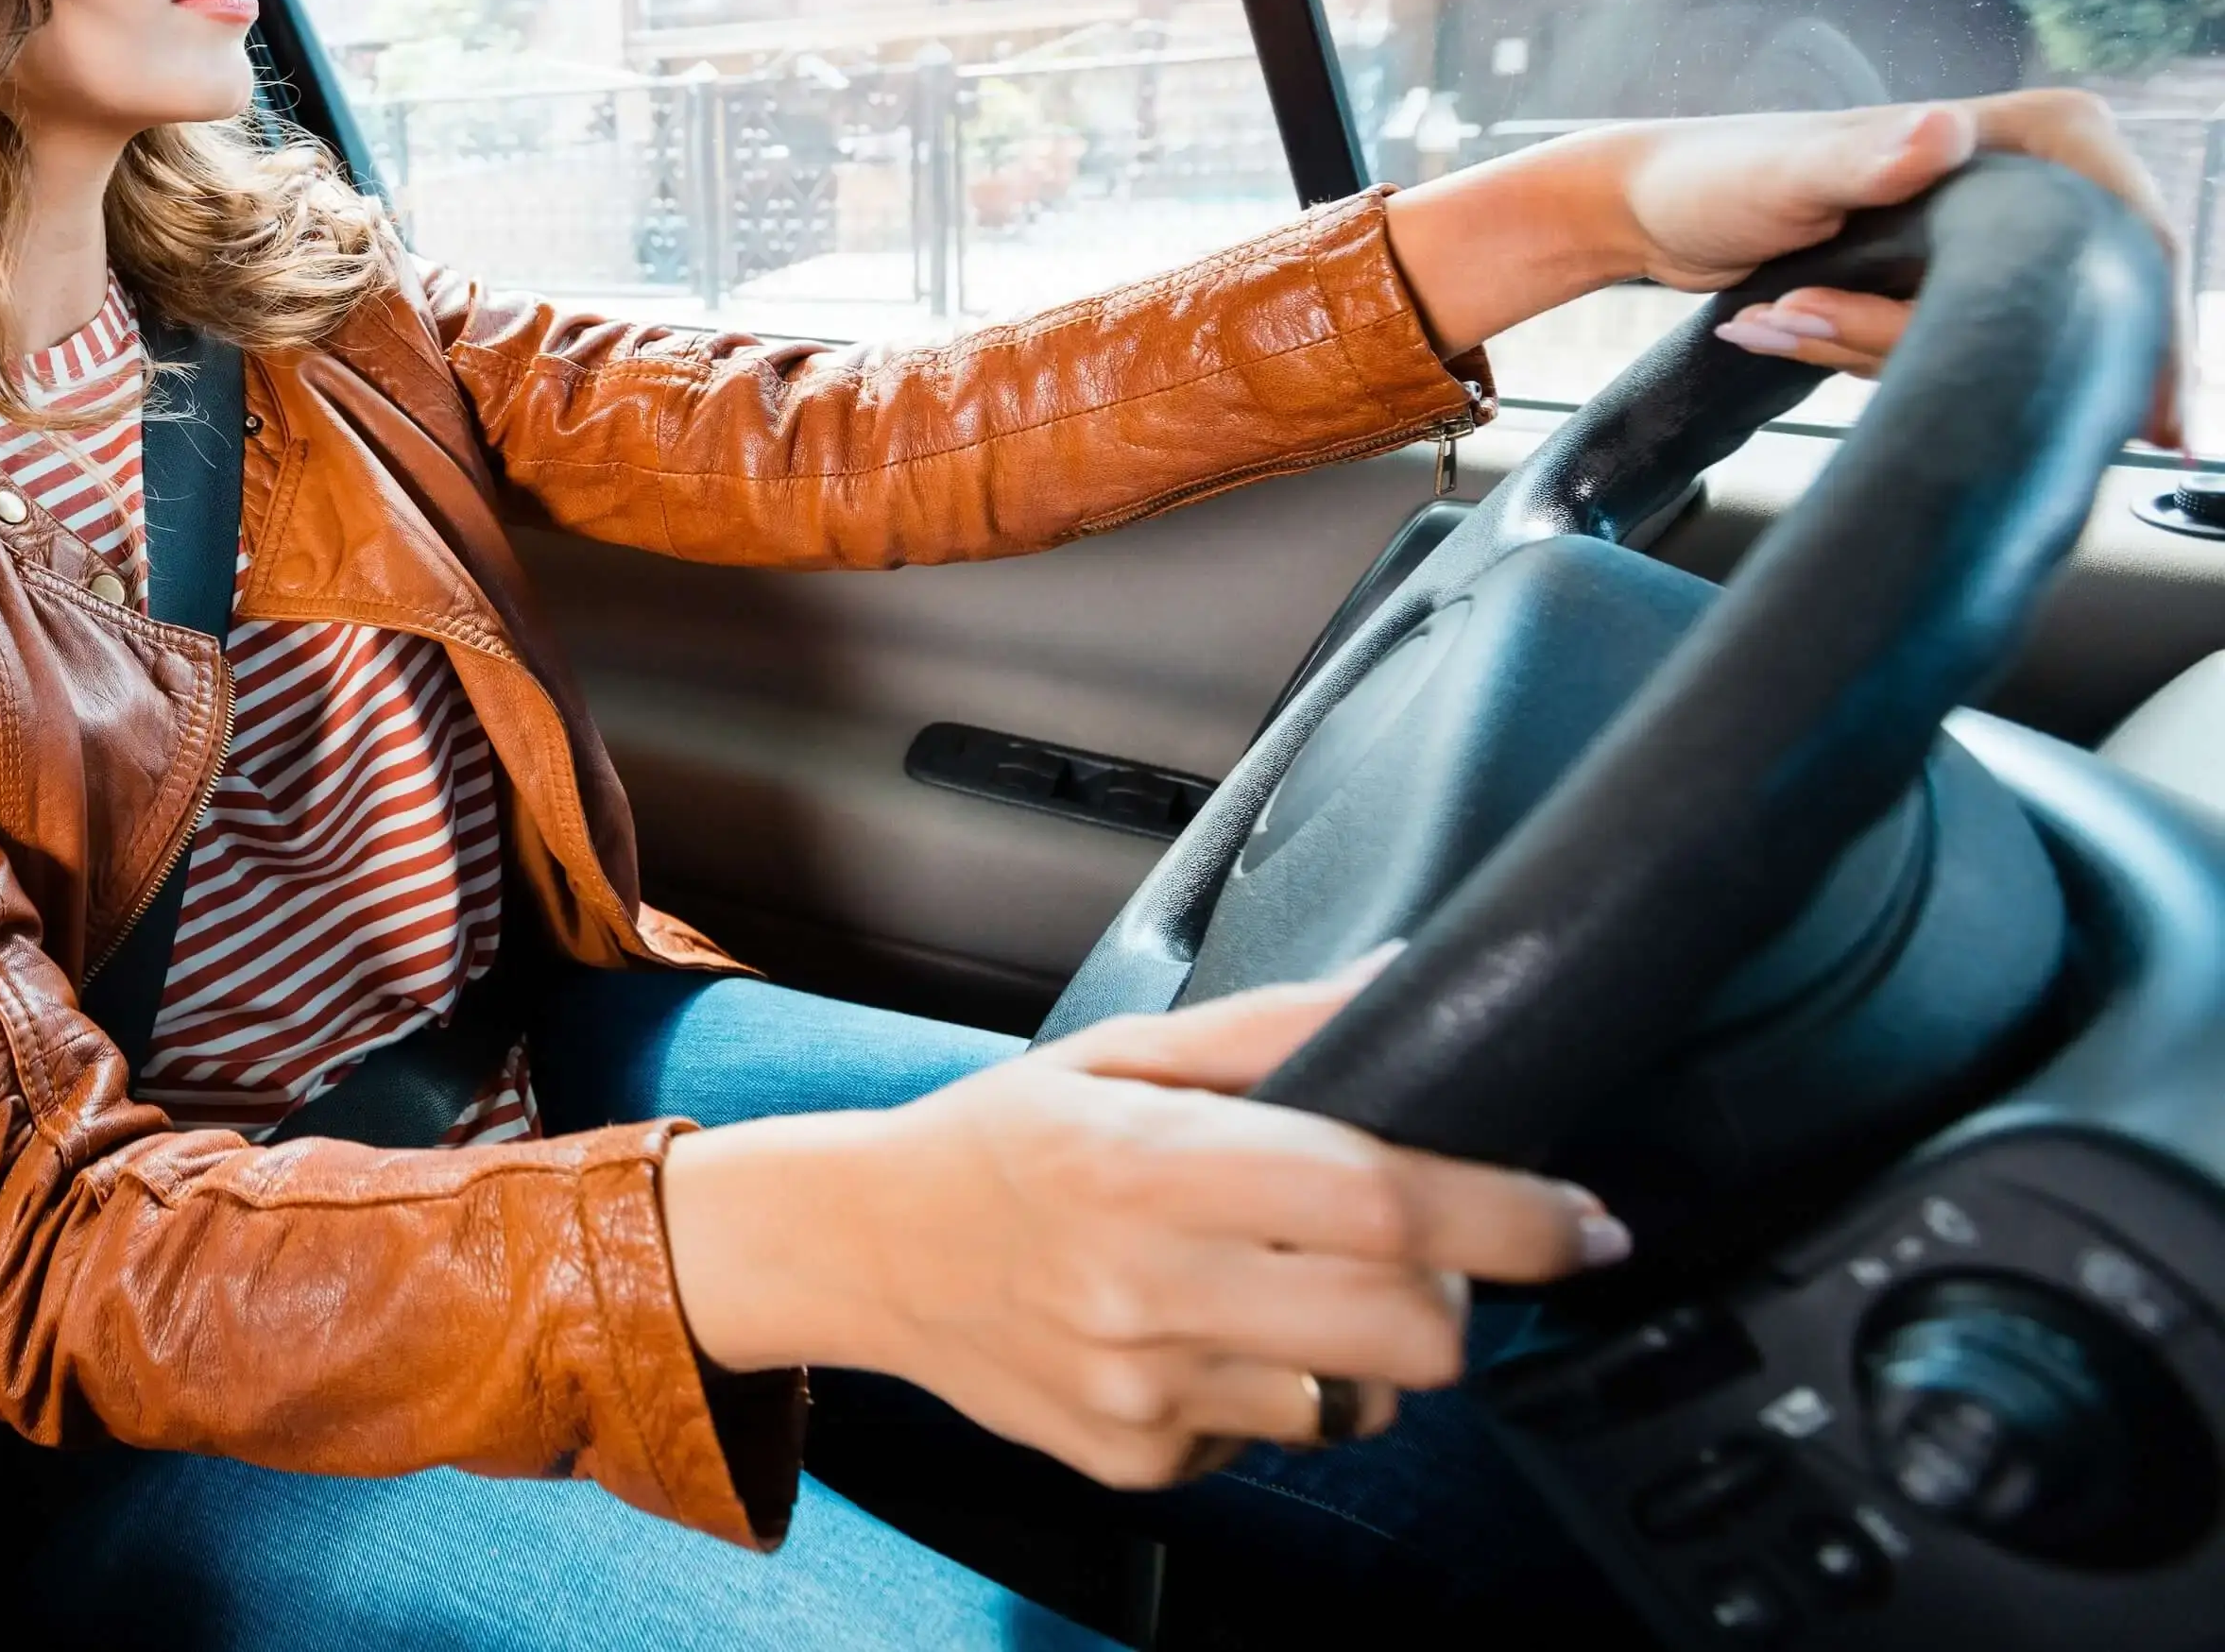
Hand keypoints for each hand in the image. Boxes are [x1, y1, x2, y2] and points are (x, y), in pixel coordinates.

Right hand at [660, 954, 1624, 1488]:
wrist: (865, 1250)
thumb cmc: (1000, 1140)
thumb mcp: (1122, 1052)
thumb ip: (1274, 1029)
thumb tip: (1405, 984)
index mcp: (1147, 1166)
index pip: (1381, 1204)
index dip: (1510, 1215)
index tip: (1582, 1217)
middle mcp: (1146, 1291)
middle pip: (1407, 1335)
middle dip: (1457, 1296)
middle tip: (1425, 1252)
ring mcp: (1143, 1393)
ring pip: (1358, 1402)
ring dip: (1362, 1348)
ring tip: (1282, 1286)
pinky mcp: (1139, 1464)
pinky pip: (1276, 1438)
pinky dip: (1272, 1387)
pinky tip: (1202, 1331)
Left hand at [1382, 92, 2183, 443]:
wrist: (1648, 209)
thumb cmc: (1711, 173)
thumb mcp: (1786, 171)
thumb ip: (1866, 160)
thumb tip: (1942, 133)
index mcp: (2014, 135)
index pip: (2132, 226)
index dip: (2149, 318)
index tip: (2147, 408)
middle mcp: (2013, 177)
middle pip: (2070, 299)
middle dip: (1989, 353)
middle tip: (1858, 349)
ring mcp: (1980, 234)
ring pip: (1998, 334)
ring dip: (1897, 354)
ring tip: (1790, 311)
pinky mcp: (1938, 282)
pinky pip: (1947, 345)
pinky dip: (1883, 359)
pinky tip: (1799, 331)